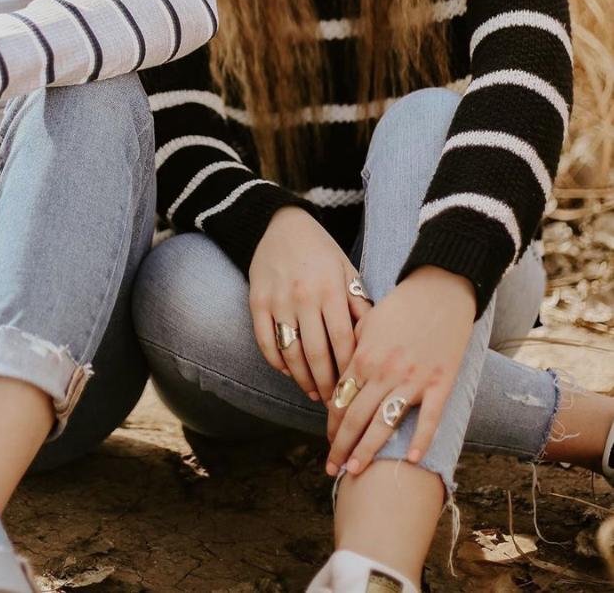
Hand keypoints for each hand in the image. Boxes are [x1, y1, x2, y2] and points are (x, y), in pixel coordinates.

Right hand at [249, 207, 372, 402]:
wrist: (280, 224)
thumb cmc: (321, 250)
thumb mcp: (347, 271)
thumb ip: (359, 305)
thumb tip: (372, 342)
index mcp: (330, 289)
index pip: (342, 341)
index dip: (348, 371)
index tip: (354, 390)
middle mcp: (303, 296)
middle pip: (316, 353)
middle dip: (326, 385)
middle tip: (334, 404)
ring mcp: (277, 300)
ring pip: (290, 352)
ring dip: (302, 379)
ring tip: (313, 393)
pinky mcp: (256, 301)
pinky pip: (265, 341)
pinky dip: (277, 362)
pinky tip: (289, 372)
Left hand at [325, 265, 475, 476]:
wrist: (441, 291)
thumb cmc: (402, 305)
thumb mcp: (368, 322)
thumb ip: (353, 350)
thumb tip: (341, 377)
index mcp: (363, 356)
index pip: (340, 399)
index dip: (332, 425)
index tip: (327, 443)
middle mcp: (384, 372)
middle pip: (356, 417)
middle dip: (341, 446)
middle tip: (330, 469)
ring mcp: (413, 380)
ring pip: (384, 423)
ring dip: (367, 450)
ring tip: (354, 472)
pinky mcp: (440, 384)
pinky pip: (429, 419)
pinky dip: (419, 440)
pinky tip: (408, 460)